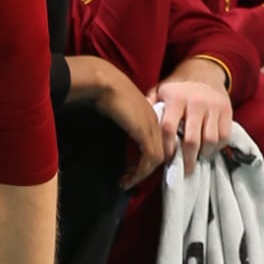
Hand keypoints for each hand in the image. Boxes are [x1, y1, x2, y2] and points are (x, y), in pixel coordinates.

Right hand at [65, 53, 166, 187]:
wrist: (103, 81)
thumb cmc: (106, 91)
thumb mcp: (120, 109)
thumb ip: (127, 121)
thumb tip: (123, 133)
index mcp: (151, 113)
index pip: (158, 142)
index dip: (147, 159)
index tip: (133, 171)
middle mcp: (155, 120)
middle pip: (160, 152)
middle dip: (146, 170)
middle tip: (130, 181)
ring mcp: (151, 125)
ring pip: (157, 158)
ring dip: (142, 174)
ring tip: (128, 182)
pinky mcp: (144, 131)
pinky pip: (149, 157)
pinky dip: (140, 171)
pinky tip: (128, 177)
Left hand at [155, 66, 232, 176]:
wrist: (204, 71)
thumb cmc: (178, 88)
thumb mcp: (161, 91)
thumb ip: (150, 106)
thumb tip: (138, 124)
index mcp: (176, 98)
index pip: (169, 128)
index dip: (167, 148)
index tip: (167, 159)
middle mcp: (196, 102)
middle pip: (191, 140)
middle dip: (187, 159)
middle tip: (184, 169)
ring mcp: (213, 106)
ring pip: (210, 140)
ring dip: (203, 154)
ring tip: (197, 158)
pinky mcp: (227, 110)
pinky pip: (224, 136)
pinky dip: (217, 147)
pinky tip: (209, 149)